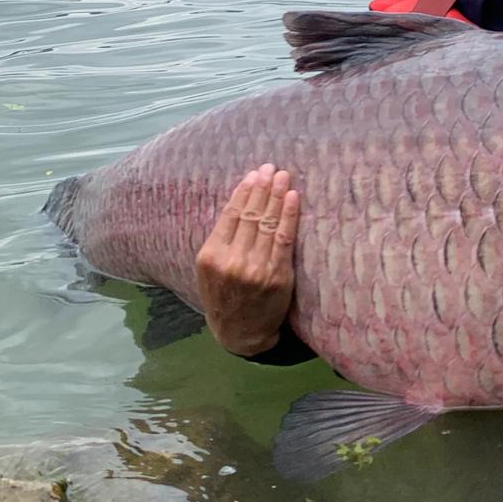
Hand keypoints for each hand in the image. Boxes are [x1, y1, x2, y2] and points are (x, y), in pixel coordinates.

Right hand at [196, 164, 299, 356]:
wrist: (241, 333)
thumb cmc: (225, 297)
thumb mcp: (210, 271)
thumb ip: (221, 241)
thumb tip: (239, 203)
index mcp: (211, 256)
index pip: (231, 215)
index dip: (244, 192)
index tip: (254, 174)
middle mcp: (231, 260)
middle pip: (250, 215)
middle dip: (262, 188)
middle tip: (271, 168)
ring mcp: (255, 268)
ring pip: (267, 223)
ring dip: (276, 195)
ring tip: (283, 177)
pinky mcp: (276, 276)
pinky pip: (284, 239)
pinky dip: (289, 216)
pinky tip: (293, 198)